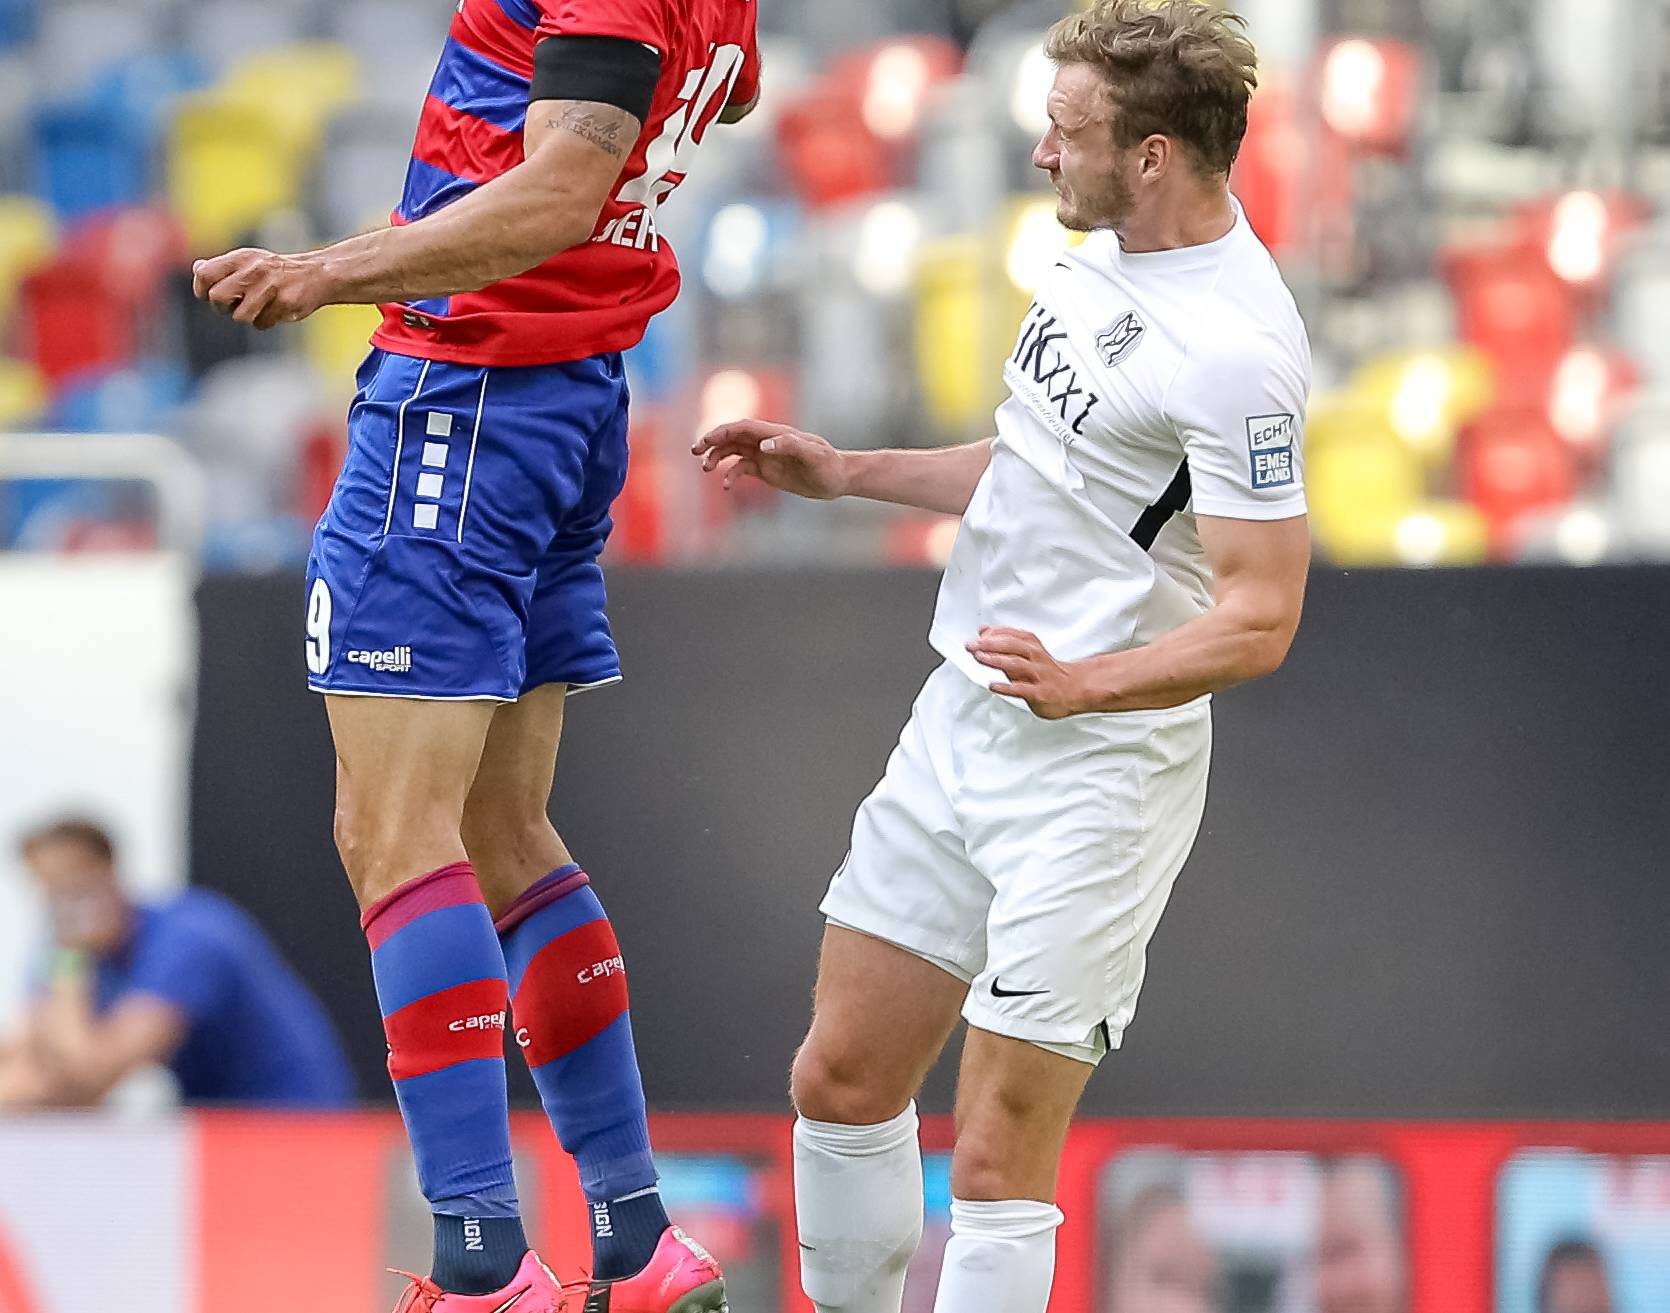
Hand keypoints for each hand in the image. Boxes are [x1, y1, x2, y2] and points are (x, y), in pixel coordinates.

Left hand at [192, 248, 333, 328]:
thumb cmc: (277, 271)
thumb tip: (198, 269)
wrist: (317, 274)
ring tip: (258, 308)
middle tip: (234, 304)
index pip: (205, 274)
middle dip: (222, 307)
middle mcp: (254, 270)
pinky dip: (266, 322)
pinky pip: (262, 324)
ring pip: (240, 316)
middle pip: (218, 298)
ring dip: (246, 317)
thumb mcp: (249, 261)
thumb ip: (223, 267)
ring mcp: (270, 287)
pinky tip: (275, 311)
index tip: (209, 294)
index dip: (202, 289)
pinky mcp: (285, 304)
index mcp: (242, 258)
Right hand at [692, 419, 850, 499]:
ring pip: (733, 451)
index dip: (722, 431)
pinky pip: (742, 469)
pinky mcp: (767, 470)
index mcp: (775, 433)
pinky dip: (731, 475)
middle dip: (712, 441)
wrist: (837, 478)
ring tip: (705, 469)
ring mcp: (765, 456)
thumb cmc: (828, 464)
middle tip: (694, 451)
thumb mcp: (812, 455)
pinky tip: (726, 487)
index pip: (743, 427)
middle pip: (733, 436)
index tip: (706, 440)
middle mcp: (766, 442)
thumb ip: (789, 445)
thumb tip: (764, 445)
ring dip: (717, 457)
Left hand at [967, 627, 1086, 718]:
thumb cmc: (1046, 671)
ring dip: (996, 660)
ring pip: (1016, 664)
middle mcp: (1035, 657)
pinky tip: (993, 685)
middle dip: (990, 644)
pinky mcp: (1039, 692)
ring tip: (980, 658)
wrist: (1073, 689)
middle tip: (972, 645)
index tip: (977, 636)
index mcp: (1032, 645)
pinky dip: (1006, 687)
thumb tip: (983, 631)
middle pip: (1012, 645)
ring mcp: (1038, 675)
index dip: (992, 634)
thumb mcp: (1027, 652)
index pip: (1011, 634)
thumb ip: (1004, 643)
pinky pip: (1021, 689)